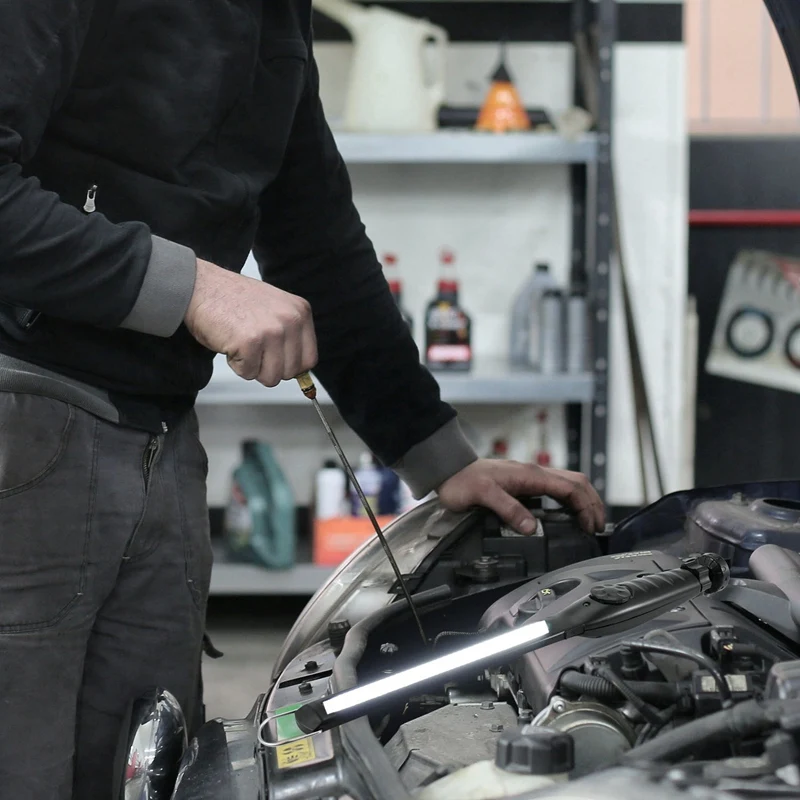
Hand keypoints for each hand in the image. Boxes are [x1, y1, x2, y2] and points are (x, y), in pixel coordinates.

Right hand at [185, 259, 317, 385]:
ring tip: (242, 344)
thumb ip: (290, 336)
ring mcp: (271, 331)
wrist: (201, 287)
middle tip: (253, 348)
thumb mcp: (274, 310)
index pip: (309, 359)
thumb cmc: (233, 300)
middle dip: (269, 368)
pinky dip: (236, 364)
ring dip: (253, 368)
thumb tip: (299, 372)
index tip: (277, 361)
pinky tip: (231, 342)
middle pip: (290, 372)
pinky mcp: (250, 342)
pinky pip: (248, 373)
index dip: (290, 366)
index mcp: (300, 312)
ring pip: (271, 377)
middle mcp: (290, 320)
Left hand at [437, 459, 604, 534]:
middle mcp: (534, 474)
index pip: (570, 488)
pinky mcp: (524, 483)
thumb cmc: (463, 481)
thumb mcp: (483, 496)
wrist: (448, 469)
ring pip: (568, 484)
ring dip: (583, 501)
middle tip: (598, 527)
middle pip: (576, 483)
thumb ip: (508, 509)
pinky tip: (568, 514)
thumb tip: (532, 527)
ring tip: (590, 522)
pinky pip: (555, 489)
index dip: (585, 507)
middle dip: (592, 503)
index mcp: (530, 475)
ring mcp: (530, 477)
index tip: (590, 527)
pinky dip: (569, 501)